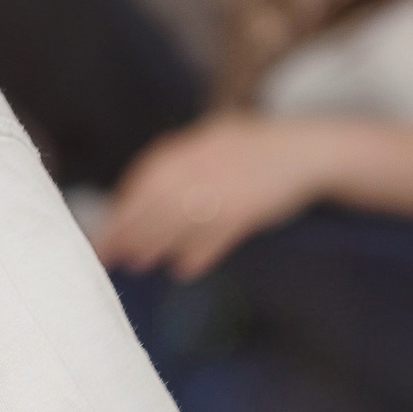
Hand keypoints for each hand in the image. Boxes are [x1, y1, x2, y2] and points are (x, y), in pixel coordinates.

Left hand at [91, 116, 329, 279]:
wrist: (305, 149)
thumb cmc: (253, 148)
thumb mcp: (211, 142)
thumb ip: (179, 164)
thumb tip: (141, 194)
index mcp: (190, 148)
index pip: (144, 180)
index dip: (123, 207)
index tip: (107, 228)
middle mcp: (201, 167)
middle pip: (154, 203)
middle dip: (127, 231)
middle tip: (106, 255)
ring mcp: (223, 189)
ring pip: (180, 222)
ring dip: (155, 244)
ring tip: (137, 262)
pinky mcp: (246, 211)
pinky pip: (216, 236)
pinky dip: (199, 253)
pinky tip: (184, 269)